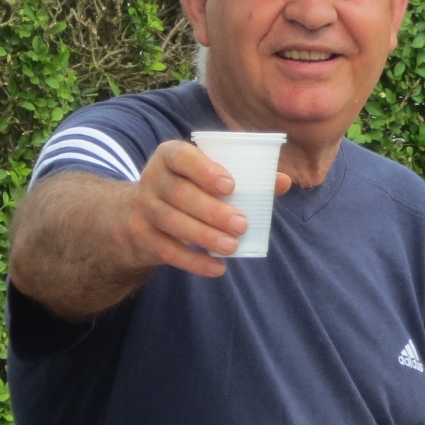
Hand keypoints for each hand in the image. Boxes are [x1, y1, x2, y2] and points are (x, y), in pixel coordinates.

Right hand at [120, 141, 289, 279]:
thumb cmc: (190, 188)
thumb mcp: (209, 176)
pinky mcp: (141, 235)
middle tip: (242, 225)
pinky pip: (167, 250)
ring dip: (205, 236)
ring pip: (173, 222)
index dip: (204, 170)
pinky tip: (217, 268)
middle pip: (180, 193)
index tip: (231, 186)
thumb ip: (247, 178)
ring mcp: (143, 207)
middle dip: (212, 211)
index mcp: (171, 155)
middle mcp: (152, 178)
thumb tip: (283, 181)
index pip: (182, 156)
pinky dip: (194, 262)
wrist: (141, 213)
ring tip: (232, 247)